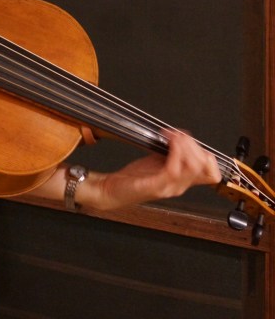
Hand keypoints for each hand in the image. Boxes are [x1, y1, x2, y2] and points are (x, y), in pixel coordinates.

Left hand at [83, 129, 221, 209]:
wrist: (113, 190)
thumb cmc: (134, 177)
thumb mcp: (156, 162)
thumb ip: (171, 154)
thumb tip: (180, 138)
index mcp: (181, 181)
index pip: (211, 171)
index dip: (205, 152)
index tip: (187, 139)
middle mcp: (179, 186)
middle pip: (205, 165)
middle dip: (193, 144)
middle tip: (178, 134)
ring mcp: (169, 187)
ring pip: (194, 166)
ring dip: (185, 145)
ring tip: (172, 136)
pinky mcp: (156, 186)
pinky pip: (174, 170)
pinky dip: (174, 151)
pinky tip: (167, 142)